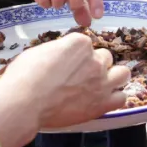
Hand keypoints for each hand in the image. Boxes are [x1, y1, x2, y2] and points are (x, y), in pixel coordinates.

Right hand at [0, 34, 128, 127]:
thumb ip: (59, 51)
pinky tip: (103, 100)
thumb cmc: (24, 76)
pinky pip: (122, 97)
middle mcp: (95, 59)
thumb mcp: (40, 51)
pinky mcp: (103, 103)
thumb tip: (60, 57)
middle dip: (96, 64)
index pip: (87, 44)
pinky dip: (114, 98)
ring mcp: (101, 81)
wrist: (24, 102)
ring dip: (113, 77)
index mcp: (79, 43)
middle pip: (105, 57)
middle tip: (82, 75)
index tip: (69, 63)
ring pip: (122, 74)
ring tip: (101, 85)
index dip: (78, 55)